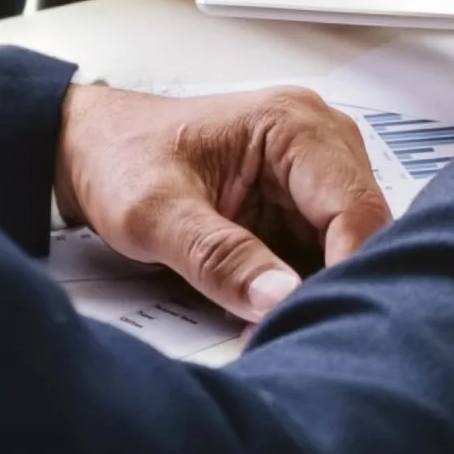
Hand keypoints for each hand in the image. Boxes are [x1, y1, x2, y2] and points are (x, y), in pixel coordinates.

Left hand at [54, 85, 392, 320]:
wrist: (90, 148)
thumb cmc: (118, 157)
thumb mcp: (154, 214)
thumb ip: (216, 256)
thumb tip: (277, 298)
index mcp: (292, 124)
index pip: (355, 206)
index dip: (347, 268)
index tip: (320, 319)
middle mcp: (318, 139)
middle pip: (363, 227)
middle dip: (336, 281)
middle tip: (298, 329)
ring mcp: (314, 170)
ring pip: (350, 243)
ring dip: (319, 285)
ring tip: (279, 321)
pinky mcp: (301, 200)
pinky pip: (324, 250)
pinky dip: (303, 282)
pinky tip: (272, 304)